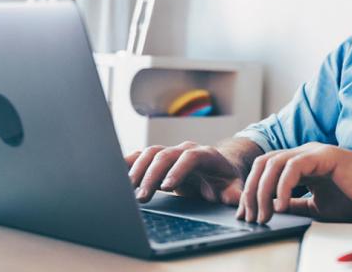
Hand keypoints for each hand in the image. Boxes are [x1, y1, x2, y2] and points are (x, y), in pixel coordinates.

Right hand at [125, 140, 258, 204]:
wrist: (218, 168)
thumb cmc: (225, 179)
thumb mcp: (234, 187)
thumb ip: (235, 194)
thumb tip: (237, 201)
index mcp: (207, 155)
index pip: (191, 156)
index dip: (179, 170)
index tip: (167, 187)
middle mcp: (186, 149)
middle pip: (166, 155)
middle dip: (152, 175)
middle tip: (142, 197)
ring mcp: (171, 152)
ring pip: (151, 154)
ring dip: (138, 170)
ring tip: (128, 190)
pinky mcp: (159, 159)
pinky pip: (141, 156)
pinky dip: (128, 162)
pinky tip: (115, 172)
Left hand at [237, 142, 351, 223]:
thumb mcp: (319, 206)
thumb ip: (298, 204)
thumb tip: (275, 211)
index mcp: (302, 163)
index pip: (266, 170)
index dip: (252, 191)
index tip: (248, 215)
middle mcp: (304, 153)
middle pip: (263, 164)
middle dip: (251, 192)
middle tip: (252, 217)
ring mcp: (314, 151)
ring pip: (274, 163)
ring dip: (263, 191)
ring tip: (266, 214)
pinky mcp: (324, 155)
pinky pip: (294, 167)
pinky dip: (283, 186)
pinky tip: (283, 204)